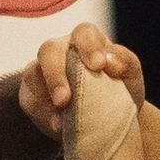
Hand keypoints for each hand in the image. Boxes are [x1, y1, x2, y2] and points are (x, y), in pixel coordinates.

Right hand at [18, 25, 145, 137]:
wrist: (111, 119)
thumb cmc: (122, 88)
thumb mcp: (131, 74)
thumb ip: (124, 61)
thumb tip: (109, 61)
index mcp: (86, 40)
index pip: (83, 33)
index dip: (89, 47)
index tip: (99, 66)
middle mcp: (60, 50)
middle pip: (49, 50)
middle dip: (56, 74)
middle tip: (65, 99)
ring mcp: (41, 71)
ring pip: (32, 74)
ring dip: (45, 96)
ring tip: (61, 119)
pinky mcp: (31, 95)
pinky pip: (29, 100)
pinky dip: (42, 114)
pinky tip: (57, 126)